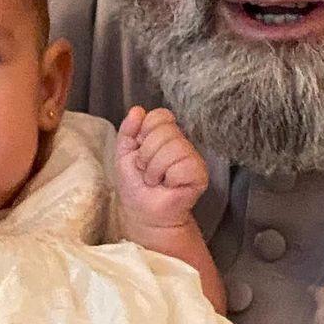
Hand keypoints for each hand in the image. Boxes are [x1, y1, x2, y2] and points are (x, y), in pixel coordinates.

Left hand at [115, 106, 208, 231]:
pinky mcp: (200, 173)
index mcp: (164, 134)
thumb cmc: (136, 186)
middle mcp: (181, 142)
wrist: (143, 213)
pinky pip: (182, 164)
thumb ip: (128, 130)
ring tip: (156, 180)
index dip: (145, 133)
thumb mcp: (124, 153)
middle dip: (147, 154)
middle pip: (164, 130)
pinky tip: (169, 185)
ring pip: (172, 147)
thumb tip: (138, 110)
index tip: (140, 152)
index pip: (160, 116)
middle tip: (147, 170)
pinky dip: (169, 177)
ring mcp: (192, 156)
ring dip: (155, 168)